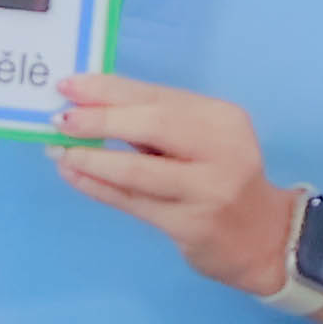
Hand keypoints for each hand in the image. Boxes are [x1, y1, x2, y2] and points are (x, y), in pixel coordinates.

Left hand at [52, 74, 298, 293]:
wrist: (263, 239)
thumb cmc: (220, 180)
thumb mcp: (202, 142)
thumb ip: (158, 122)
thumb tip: (90, 104)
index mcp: (222, 118)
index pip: (157, 96)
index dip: (109, 89)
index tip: (68, 84)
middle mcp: (221, 149)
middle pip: (151, 125)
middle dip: (99, 119)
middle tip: (59, 118)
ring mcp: (208, 189)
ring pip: (137, 170)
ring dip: (92, 159)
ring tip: (59, 151)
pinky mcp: (192, 224)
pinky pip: (133, 203)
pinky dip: (98, 187)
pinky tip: (73, 175)